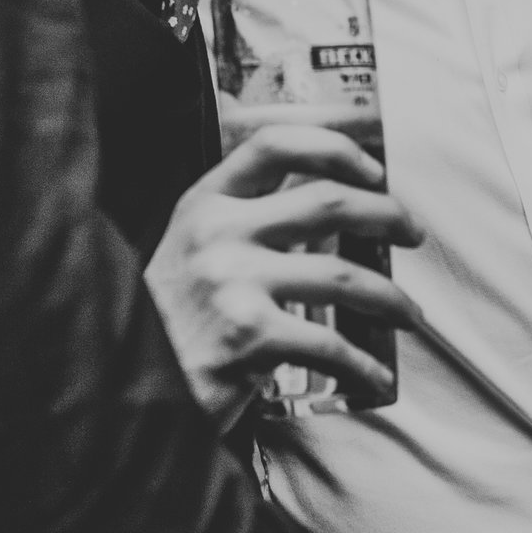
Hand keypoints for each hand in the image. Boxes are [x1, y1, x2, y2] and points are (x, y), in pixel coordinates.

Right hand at [144, 124, 426, 429]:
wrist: (121, 388)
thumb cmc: (166, 324)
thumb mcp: (188, 250)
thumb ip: (241, 222)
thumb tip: (327, 211)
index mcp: (204, 203)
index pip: (274, 144)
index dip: (334, 144)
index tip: (374, 164)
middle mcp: (218, 233)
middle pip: (328, 201)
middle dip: (387, 214)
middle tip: (410, 232)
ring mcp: (233, 283)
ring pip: (343, 275)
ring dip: (390, 296)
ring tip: (408, 312)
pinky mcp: (248, 337)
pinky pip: (330, 344)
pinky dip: (363, 364)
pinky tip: (375, 375)